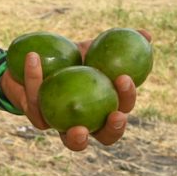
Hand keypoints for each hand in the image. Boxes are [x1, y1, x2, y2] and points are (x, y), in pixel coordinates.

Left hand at [0, 29, 151, 150]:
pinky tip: (33, 57)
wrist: (29, 60)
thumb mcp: (89, 49)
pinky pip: (35, 104)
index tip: (123, 78)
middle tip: (115, 115)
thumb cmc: (65, 59)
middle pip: (105, 136)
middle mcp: (86, 122)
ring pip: (71, 141)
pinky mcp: (36, 118)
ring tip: (79, 127)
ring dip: (78, 137)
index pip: (122, 108)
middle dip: (113, 130)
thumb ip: (113, 44)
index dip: (126, 98)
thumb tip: (146, 34)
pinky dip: (33, 78)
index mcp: (102, 106)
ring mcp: (61, 125)